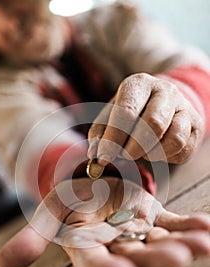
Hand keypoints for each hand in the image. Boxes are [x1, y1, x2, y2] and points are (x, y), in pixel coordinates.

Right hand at [0, 177, 209, 266]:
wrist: (91, 184)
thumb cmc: (69, 201)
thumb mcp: (49, 214)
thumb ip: (32, 239)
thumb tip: (2, 265)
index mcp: (89, 249)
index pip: (97, 266)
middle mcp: (117, 246)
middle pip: (137, 257)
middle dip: (157, 259)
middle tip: (178, 256)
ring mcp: (139, 233)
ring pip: (161, 243)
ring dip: (183, 244)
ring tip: (202, 243)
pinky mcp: (155, 219)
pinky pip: (175, 224)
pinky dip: (190, 226)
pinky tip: (206, 225)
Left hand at [88, 73, 203, 164]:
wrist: (162, 103)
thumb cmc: (130, 112)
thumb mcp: (110, 116)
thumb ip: (100, 134)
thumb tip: (96, 155)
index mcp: (138, 84)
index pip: (126, 112)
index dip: (113, 139)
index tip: (103, 158)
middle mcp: (165, 90)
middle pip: (153, 124)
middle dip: (134, 148)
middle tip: (124, 156)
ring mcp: (184, 106)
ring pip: (174, 139)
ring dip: (152, 153)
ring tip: (141, 152)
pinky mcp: (195, 124)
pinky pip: (183, 149)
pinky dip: (167, 157)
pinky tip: (156, 151)